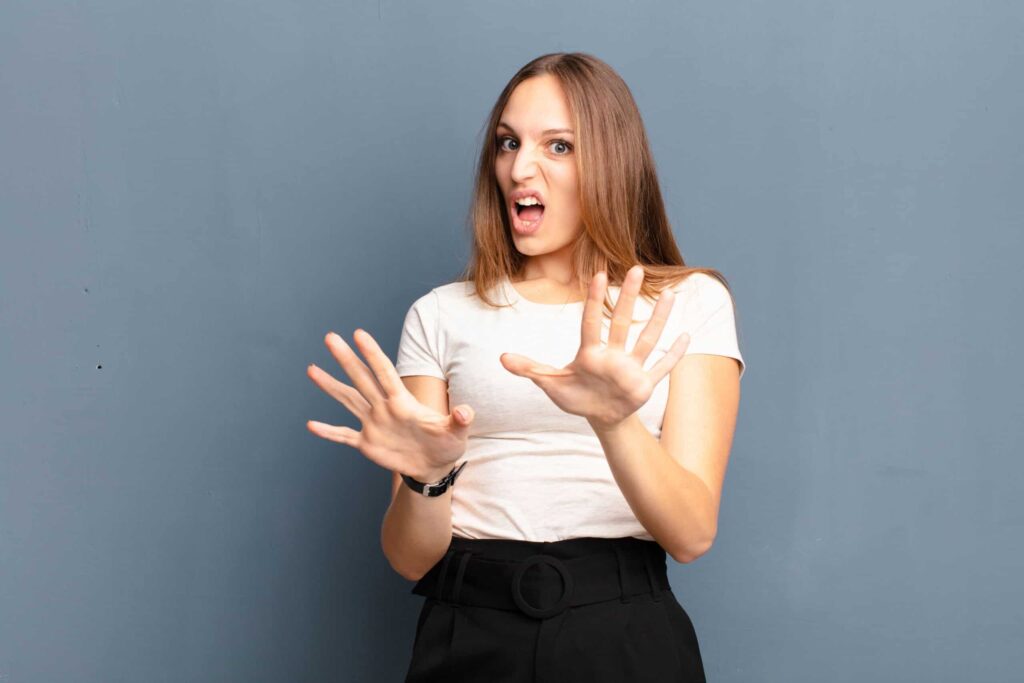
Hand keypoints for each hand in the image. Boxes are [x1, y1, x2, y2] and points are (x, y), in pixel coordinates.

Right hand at [306, 329, 473, 480]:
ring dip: (330, 385)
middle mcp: (384, 407)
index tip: (358, 334)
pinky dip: (328, 431)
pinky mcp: (367, 443)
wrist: (434, 466)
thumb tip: (466, 411)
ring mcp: (373, 423)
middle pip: (361, 378)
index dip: (372, 353)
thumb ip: (460, 421)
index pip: (385, 372)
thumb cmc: (447, 444)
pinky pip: (344, 435)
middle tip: (330, 337)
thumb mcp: (457, 433)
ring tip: (312, 369)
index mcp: (403, 401)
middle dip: (346, 359)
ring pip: (348, 399)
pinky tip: (311, 425)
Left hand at [499, 265, 689, 430]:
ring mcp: (630, 369)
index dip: (593, 300)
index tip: (598, 275)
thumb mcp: (551, 384)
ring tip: (670, 294)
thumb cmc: (576, 396)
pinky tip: (686, 335)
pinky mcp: (643, 385)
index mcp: (589, 353)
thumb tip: (501, 358)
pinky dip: (673, 355)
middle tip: (635, 268)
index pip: (590, 322)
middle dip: (628, 297)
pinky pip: (661, 368)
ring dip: (658, 318)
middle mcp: (612, 355)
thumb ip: (530, 370)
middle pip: (621, 322)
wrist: (600, 416)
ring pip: (646, 339)